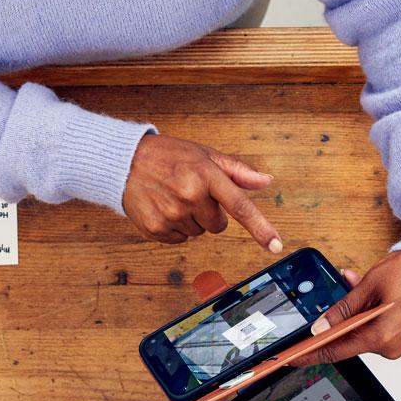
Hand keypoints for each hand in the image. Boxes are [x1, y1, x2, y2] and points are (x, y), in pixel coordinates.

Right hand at [121, 135, 283, 252]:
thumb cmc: (169, 156)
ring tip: (173, 197)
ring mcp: (172, 214)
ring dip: (191, 219)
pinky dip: (174, 227)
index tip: (276, 245)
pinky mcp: (156, 229)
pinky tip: (163, 207)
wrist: (124, 162)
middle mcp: (190, 196)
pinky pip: (180, 240)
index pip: (240, 207)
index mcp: (206, 176)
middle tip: (190, 192)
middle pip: (218, 225)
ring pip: (198, 233)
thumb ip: (237, 171)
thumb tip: (266, 181)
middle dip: (209, 212)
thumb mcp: (205, 155)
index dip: (261, 228)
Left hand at [296, 251, 400, 363]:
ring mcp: (398, 343)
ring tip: (353, 285)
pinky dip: (365, 313)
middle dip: (335, 321)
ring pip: (361, 331)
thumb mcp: (370, 285)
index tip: (294, 357)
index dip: (311, 354)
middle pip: (348, 340)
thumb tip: (322, 326)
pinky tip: (365, 295)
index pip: (336, 351)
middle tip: (325, 306)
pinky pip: (375, 328)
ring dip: (352, 313)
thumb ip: (342, 309)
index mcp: (381, 336)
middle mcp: (391, 346)